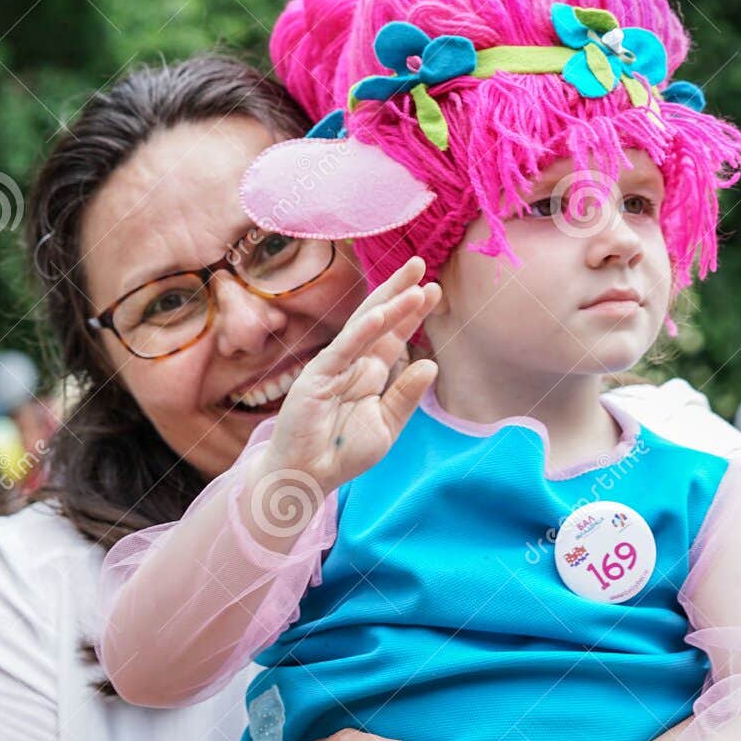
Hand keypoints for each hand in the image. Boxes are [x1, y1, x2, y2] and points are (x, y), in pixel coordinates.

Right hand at [259, 256, 439, 496]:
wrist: (307, 476)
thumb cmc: (343, 452)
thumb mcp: (387, 425)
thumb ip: (405, 395)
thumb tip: (432, 364)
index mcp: (369, 373)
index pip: (393, 336)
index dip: (411, 313)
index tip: (433, 290)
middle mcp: (352, 364)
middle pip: (379, 320)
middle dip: (399, 292)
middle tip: (420, 264)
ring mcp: (333, 367)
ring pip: (364, 329)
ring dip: (388, 304)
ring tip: (413, 282)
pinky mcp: (317, 379)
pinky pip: (343, 351)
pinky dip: (361, 332)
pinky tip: (380, 314)